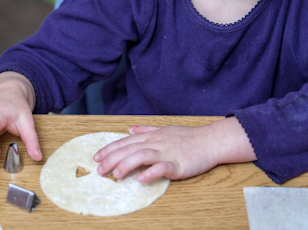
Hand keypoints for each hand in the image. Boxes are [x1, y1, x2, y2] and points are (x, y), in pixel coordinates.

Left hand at [93, 117, 255, 182]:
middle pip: (130, 148)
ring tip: (115, 175)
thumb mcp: (164, 130)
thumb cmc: (188, 137)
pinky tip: (141, 178)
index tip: (96, 156)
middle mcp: (157, 142)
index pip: (127, 141)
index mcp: (153, 135)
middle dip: (112, 159)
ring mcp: (167, 152)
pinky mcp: (178, 163)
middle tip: (98, 170)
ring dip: (127, 164)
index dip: (110, 148)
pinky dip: (151, 172)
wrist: (210, 141)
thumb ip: (146, 129)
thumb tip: (130, 128)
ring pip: (143, 155)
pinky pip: (162, 167)